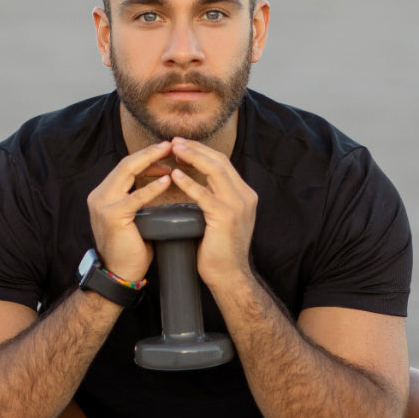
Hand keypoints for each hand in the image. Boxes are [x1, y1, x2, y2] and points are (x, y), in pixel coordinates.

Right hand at [86, 141, 173, 282]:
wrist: (118, 274)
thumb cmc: (129, 249)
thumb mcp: (132, 218)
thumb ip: (137, 200)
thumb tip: (159, 184)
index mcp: (103, 194)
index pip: (125, 167)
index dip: (146, 157)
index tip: (165, 153)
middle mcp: (99, 196)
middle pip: (125, 164)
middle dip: (149, 152)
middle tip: (170, 145)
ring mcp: (103, 204)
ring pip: (127, 172)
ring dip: (151, 161)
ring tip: (170, 154)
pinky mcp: (112, 215)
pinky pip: (135, 197)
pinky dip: (152, 187)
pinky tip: (167, 181)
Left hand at [167, 138, 257, 288]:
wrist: (229, 276)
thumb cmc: (220, 252)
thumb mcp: (222, 219)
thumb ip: (216, 201)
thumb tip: (199, 186)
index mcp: (245, 195)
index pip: (223, 163)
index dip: (202, 152)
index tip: (183, 146)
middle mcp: (245, 196)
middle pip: (220, 161)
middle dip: (196, 148)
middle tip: (175, 141)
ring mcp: (238, 205)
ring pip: (215, 171)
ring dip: (192, 157)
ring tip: (174, 150)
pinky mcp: (225, 216)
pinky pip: (204, 194)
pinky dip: (189, 183)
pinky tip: (175, 175)